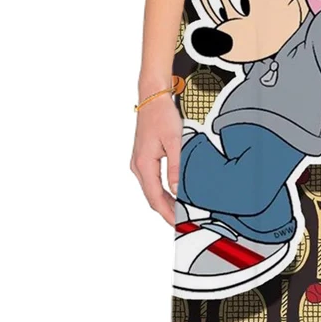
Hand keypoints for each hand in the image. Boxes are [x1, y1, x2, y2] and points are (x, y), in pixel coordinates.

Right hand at [129, 94, 181, 226]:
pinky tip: (174, 193)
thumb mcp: (175, 141)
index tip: (177, 224)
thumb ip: (177, 166)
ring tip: (180, 211)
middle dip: (166, 211)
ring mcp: (139, 162)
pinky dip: (162, 191)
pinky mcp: (143, 158)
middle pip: (152, 197)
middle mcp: (137, 166)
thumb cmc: (162, 115)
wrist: (152, 97)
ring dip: (165, 202)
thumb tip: (178, 190)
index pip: (155, 198)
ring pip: (151, 190)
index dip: (167, 213)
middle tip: (182, 222)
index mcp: (143, 164)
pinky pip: (152, 181)